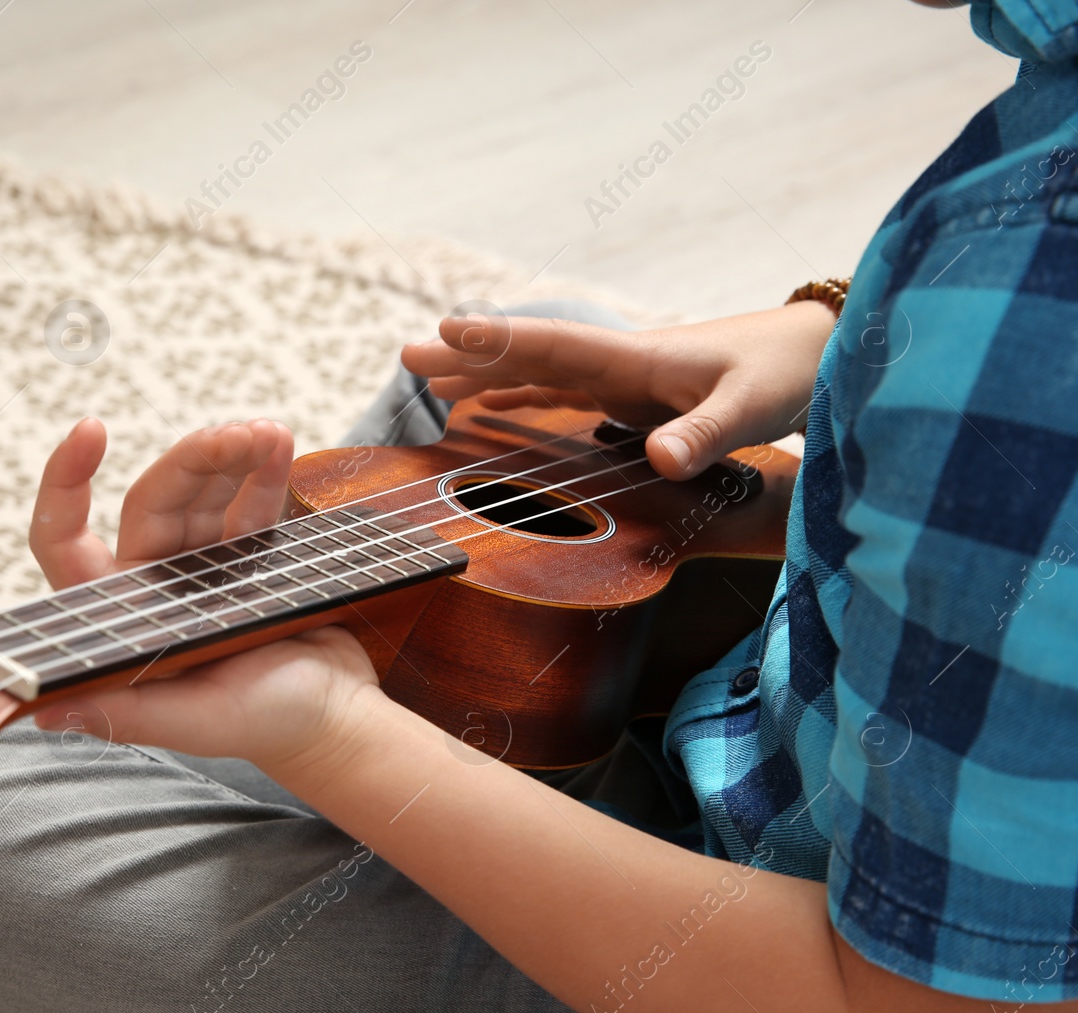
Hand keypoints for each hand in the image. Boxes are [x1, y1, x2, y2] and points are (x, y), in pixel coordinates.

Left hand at [25, 417, 381, 770]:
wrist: (339, 719)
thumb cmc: (266, 727)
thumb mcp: (194, 721)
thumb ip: (126, 713)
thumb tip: (43, 709)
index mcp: (123, 620)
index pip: (68, 541)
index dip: (66, 484)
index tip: (92, 429)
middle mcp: (154, 586)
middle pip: (155, 500)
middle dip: (194, 460)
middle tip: (238, 437)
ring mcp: (202, 566)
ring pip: (202, 490)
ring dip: (232, 453)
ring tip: (267, 434)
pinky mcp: (250, 554)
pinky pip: (248, 498)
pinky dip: (264, 467)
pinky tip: (278, 442)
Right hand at [400, 301, 835, 479]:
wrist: (828, 352)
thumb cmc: (793, 373)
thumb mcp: (754, 406)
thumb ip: (704, 433)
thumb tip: (657, 460)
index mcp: (638, 359)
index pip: (553, 345)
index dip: (498, 341)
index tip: (445, 330)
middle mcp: (621, 364)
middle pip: (529, 356)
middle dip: (469, 356)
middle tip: (408, 356)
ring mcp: (625, 379)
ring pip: (539, 372)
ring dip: (485, 373)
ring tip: (429, 379)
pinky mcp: (636, 398)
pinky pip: (562, 393)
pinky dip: (520, 393)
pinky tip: (493, 404)